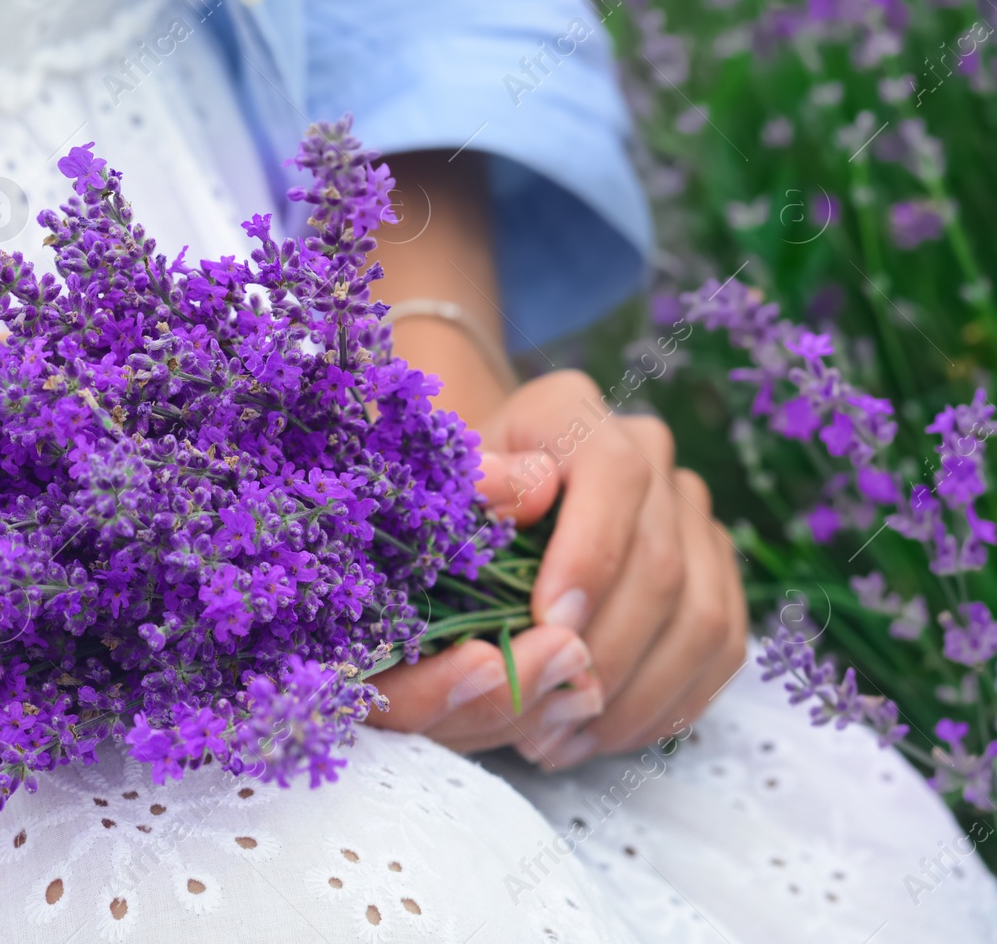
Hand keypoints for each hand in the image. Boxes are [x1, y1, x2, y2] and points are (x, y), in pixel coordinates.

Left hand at [368, 370, 746, 766]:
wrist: (475, 504)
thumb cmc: (443, 503)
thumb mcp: (434, 486)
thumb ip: (472, 484)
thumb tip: (528, 493)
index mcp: (571, 413)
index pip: (615, 476)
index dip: (590, 558)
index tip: (546, 629)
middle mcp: (648, 451)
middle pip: (663, 563)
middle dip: (604, 652)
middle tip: (544, 714)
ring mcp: (690, 512)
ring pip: (702, 617)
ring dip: (634, 696)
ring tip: (559, 740)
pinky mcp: (714, 570)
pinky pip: (719, 651)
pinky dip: (664, 706)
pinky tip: (598, 736)